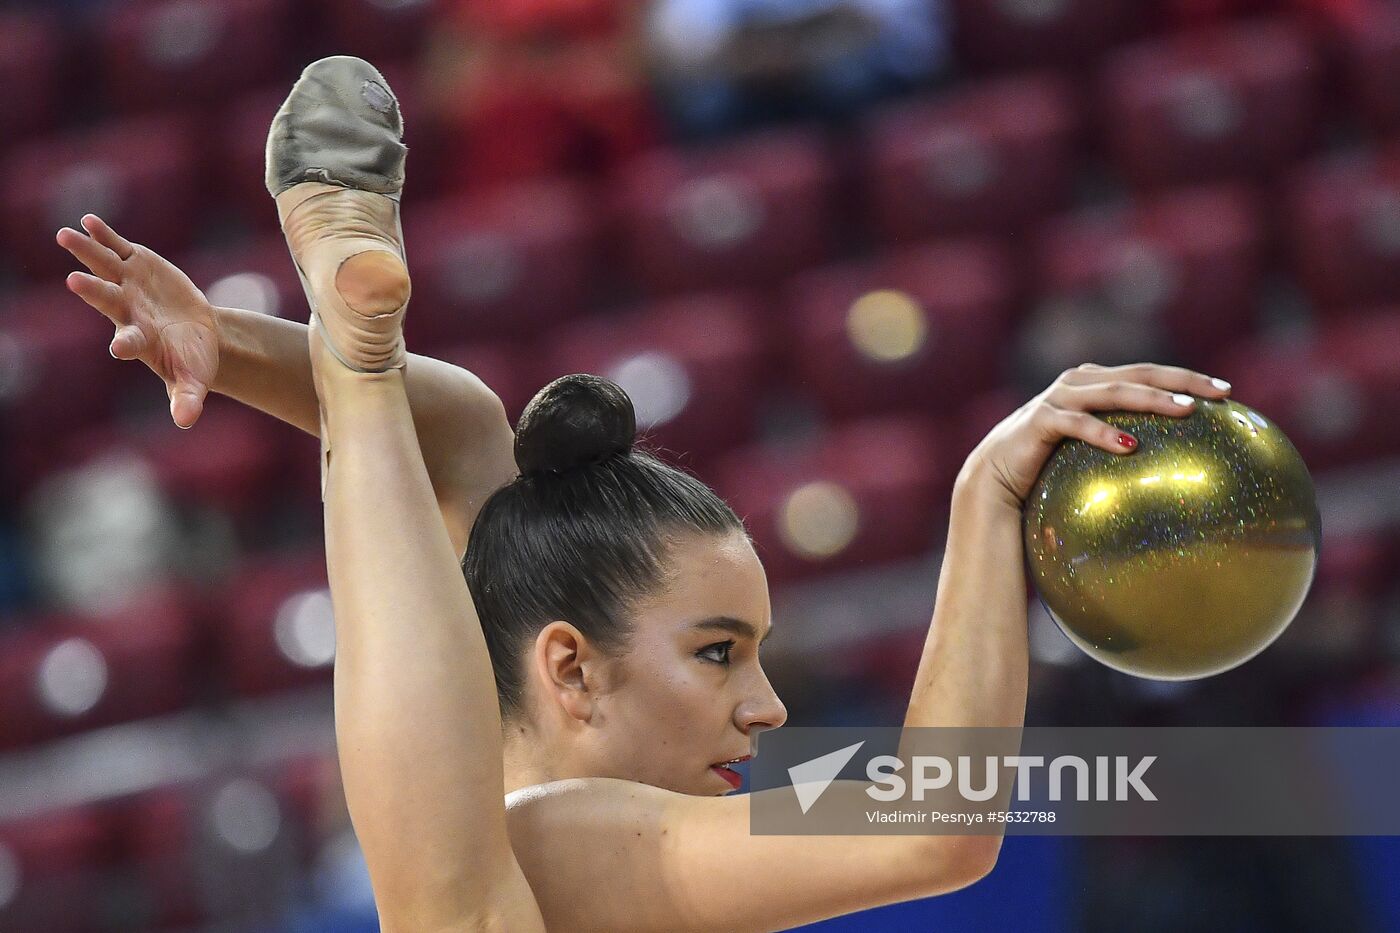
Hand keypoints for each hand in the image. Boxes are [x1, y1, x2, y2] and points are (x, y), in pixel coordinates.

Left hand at [55, 214, 218, 428]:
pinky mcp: (138, 264)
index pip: (130, 341)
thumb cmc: (192, 361)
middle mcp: (128, 310)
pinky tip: (88, 221)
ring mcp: (129, 284)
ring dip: (85, 251)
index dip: (124, 344)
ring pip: (103, 267)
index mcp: (141, 339)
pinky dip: (103, 235)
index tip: (119, 348)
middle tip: (73, 281)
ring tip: (63, 235)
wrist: (196, 332)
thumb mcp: (194, 381)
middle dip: (91, 290)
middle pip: (106, 299)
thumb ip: (187, 399)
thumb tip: (185, 422)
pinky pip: (117, 247)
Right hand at [959, 362, 1232, 509]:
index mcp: (1093, 383)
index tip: (1227, 392)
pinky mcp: (1039, 420)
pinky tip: (1131, 446)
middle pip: (1138, 372)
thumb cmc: (1047, 473)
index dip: (1187, 377)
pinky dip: (1103, 432)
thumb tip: (1177, 472)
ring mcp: (1057, 398)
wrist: (993, 481)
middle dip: (1182, 380)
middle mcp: (1077, 382)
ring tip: (1185, 411)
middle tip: (1219, 393)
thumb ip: (1123, 446)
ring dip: (1151, 398)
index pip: (1149, 373)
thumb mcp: (1090, 456)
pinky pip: (1076, 424)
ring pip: (1113, 391)